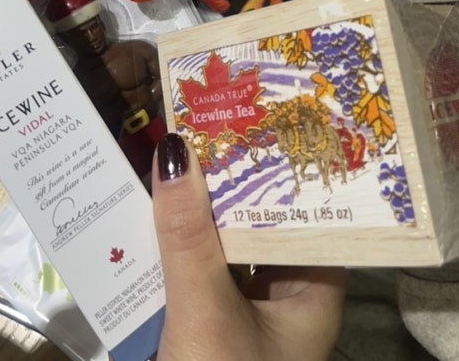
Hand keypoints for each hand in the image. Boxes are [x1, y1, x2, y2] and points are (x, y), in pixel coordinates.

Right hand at [152, 134, 345, 360]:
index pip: (304, 212)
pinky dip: (172, 259)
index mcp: (313, 295)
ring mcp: (246, 321)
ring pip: (219, 256)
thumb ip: (188, 236)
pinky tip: (145, 221)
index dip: (277, 167)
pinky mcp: (209, 336)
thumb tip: (174, 148)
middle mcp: (286, 304)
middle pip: (254, 230)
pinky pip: (193, 283)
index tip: (250, 120)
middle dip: (221, 190)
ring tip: (166, 161)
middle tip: (195, 129)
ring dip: (191, 224)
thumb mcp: (206, 309)